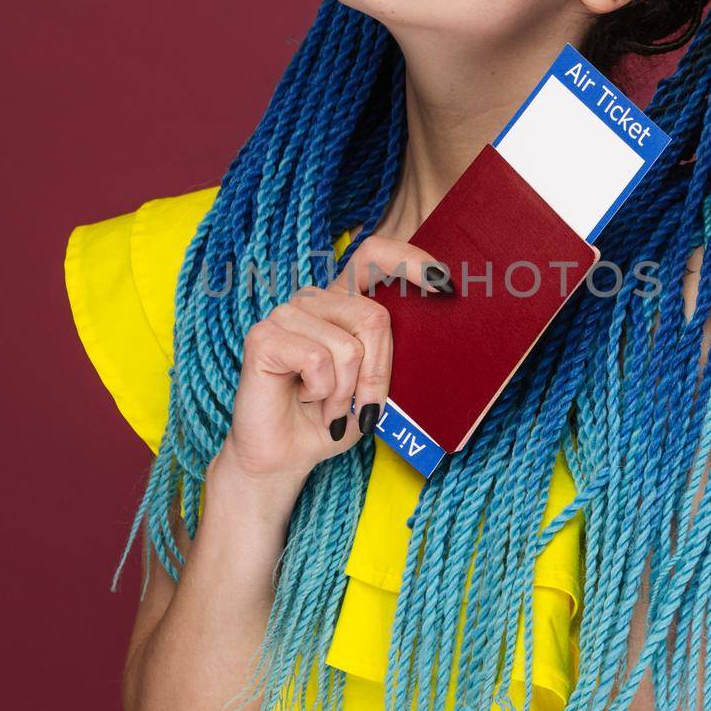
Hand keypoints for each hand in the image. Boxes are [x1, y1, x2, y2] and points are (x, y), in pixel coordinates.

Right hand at [214, 232, 454, 488]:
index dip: (410, 260)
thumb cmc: (334, 418)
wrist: (286, 455)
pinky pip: (317, 361)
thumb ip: (396, 355)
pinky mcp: (263, 337)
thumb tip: (438, 336)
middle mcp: (314, 299)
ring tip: (329, 407)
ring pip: (347, 347)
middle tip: (366, 407)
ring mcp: (286, 314)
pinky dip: (321, 392)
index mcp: (343, 301)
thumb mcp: (377, 386)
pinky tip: (305, 398)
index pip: (374, 255)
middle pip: (373, 316)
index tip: (446, 284)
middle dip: (379, 373)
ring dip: (346, 392)